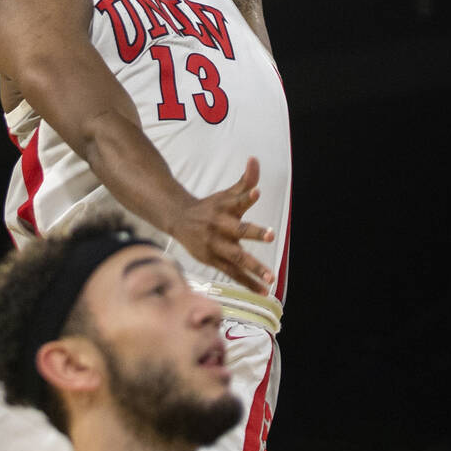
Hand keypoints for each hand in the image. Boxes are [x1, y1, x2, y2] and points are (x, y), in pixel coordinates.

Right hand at [169, 157, 274, 293]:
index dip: (248, 195)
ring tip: (270, 277)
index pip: (238, 199)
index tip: (257, 191)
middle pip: (239, 229)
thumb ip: (245, 180)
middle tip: (271, 234)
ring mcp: (216, 244)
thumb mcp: (227, 193)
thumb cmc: (211, 207)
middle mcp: (220, 225)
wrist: (179, 219)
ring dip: (254, 267)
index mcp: (225, 206)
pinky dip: (247, 282)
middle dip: (255, 232)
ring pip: (236, 257)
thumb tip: (255, 159)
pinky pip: (232, 273)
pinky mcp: (213, 260)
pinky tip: (263, 290)